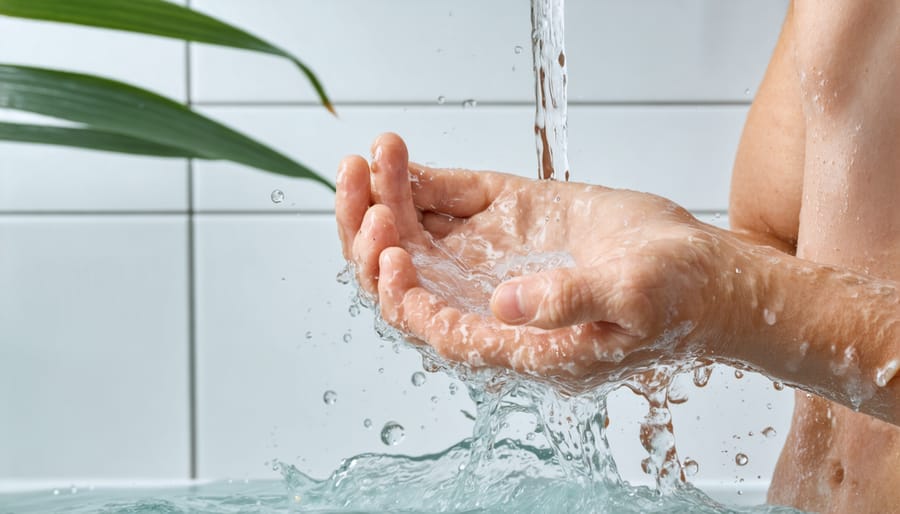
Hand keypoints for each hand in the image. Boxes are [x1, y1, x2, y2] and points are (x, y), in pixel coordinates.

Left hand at [336, 133, 740, 384]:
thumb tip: (504, 305)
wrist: (701, 273)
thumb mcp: (631, 300)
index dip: (398, 290)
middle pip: (405, 278)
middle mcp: (488, 302)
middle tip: (362, 183)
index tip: (387, 248)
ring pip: (416, 237)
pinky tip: (400, 156)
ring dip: (387, 198)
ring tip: (377, 153)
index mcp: (510, 341)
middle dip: (371, 235)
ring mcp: (493, 260)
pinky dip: (420, 182)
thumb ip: (568, 303)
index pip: (431, 322)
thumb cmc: (674, 300)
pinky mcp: (507, 220)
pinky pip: (449, 203)